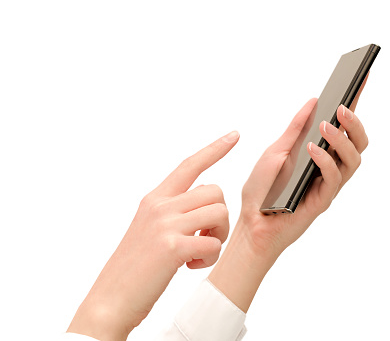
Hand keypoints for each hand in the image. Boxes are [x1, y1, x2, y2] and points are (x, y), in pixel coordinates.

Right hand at [68, 131, 238, 340]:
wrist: (111, 299)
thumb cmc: (135, 267)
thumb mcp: (149, 228)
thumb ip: (172, 211)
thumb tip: (204, 203)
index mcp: (155, 199)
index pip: (189, 165)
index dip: (214, 149)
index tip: (234, 135)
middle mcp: (160, 206)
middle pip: (215, 191)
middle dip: (221, 216)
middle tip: (207, 238)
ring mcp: (165, 225)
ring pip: (219, 212)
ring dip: (218, 237)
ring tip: (198, 253)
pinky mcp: (172, 247)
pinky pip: (214, 244)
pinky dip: (210, 258)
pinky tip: (191, 266)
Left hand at [238, 82, 368, 259]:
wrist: (250, 221)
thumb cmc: (262, 188)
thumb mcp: (276, 150)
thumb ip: (296, 128)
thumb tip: (313, 100)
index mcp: (320, 153)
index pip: (342, 126)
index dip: (354, 102)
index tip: (360, 77)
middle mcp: (329, 167)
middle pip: (358, 143)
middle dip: (355, 123)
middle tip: (343, 106)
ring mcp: (328, 185)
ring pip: (353, 160)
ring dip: (342, 139)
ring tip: (326, 125)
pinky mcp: (322, 200)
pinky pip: (334, 178)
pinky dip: (325, 160)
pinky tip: (312, 149)